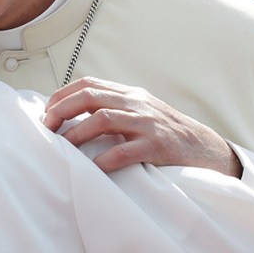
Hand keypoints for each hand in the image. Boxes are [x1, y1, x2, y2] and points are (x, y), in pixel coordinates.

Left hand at [43, 77, 241, 176]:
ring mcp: (147, 124)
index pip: (88, 84)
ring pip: (103, 119)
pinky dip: (104, 159)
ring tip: (62, 147)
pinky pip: (125, 151)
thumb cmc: (166, 133)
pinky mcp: (157, 147)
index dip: (63, 95)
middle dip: (62, 110)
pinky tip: (92, 168)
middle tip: (46, 128)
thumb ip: (114, 108)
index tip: (46, 111)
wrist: (206, 149)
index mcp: (130, 94)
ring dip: (76, 133)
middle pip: (90, 97)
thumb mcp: (141, 112)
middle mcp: (137, 104)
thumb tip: (73, 113)